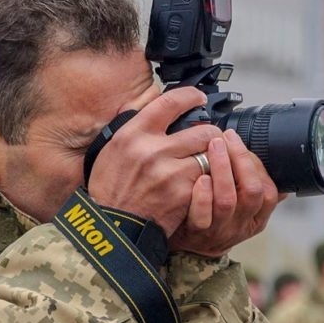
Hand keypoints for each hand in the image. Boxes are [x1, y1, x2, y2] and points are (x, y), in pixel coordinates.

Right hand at [87, 87, 222, 235]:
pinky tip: (202, 185)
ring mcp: (169, 172)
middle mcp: (151, 149)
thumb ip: (132, 126)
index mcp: (132, 134)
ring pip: (210, 155)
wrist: (113, 226)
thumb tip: (151, 103)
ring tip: (207, 164)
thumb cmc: (110, 189)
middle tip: (210, 140)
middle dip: (211, 135)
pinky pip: (208, 179)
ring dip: (213, 160)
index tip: (198, 98)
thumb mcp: (110, 149)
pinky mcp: (182, 193)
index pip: (170, 102)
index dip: (191, 96)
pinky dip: (209, 181)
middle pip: (202, 130)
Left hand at [169, 130, 280, 257]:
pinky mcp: (197, 233)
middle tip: (226, 138)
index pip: (269, 191)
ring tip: (213, 146)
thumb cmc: (216, 216)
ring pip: (228, 201)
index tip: (238, 141)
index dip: (256, 164)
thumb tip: (274, 163)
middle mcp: (242, 224)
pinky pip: (202, 216)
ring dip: (222, 169)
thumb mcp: (241, 207)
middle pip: (252, 192)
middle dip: (241, 160)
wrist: (188, 245)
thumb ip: (253, 185)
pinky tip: (200, 178)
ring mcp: (220, 230)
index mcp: (257, 217)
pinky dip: (203, 196)